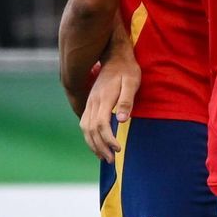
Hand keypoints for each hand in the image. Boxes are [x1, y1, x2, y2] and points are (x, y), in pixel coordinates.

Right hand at [80, 46, 140, 161]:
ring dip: (93, 145)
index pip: (101, 125)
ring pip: (85, 128)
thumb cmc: (127, 70)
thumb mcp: (132, 82)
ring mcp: (90, 102)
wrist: (115, 56)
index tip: (119, 149)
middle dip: (100, 147)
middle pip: (91, 130)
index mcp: (103, 99)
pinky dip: (89, 137)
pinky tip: (97, 144)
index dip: (108, 140)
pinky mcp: (90, 103)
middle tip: (112, 160)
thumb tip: (121, 120)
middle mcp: (93, 102)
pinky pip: (85, 124)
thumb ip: (126, 101)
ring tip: (104, 157)